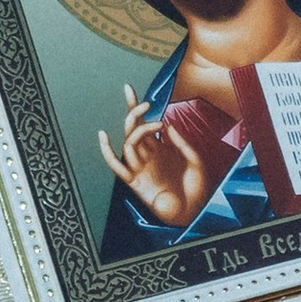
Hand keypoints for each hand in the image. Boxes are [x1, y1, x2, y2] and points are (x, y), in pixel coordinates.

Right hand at [98, 85, 209, 226]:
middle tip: (141, 100)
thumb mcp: (195, 160)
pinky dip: (107, 152)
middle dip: (132, 111)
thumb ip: (182, 143)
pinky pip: (116, 166)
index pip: (142, 124)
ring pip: (128, 142)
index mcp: (159, 149)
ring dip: (137, 129)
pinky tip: (104, 136)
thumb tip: (166, 126)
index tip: (128, 89)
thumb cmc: (196, 188)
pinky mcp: (135, 181)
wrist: (193, 212)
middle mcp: (146, 156)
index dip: (134, 107)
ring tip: (155, 123)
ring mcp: (140, 167)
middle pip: (132, 128)